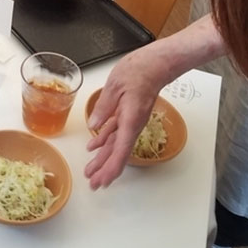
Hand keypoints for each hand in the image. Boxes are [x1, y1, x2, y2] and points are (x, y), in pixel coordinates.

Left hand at [84, 43, 173, 188]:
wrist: (156, 63)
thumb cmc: (139, 70)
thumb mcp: (116, 85)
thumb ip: (104, 106)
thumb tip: (93, 125)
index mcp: (130, 119)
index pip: (121, 150)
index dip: (111, 168)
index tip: (103, 181)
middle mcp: (133, 124)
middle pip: (118, 153)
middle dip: (105, 169)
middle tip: (93, 184)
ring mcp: (131, 120)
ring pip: (116, 144)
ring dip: (103, 158)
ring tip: (91, 171)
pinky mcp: (128, 114)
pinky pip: (116, 132)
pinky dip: (104, 140)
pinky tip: (94, 146)